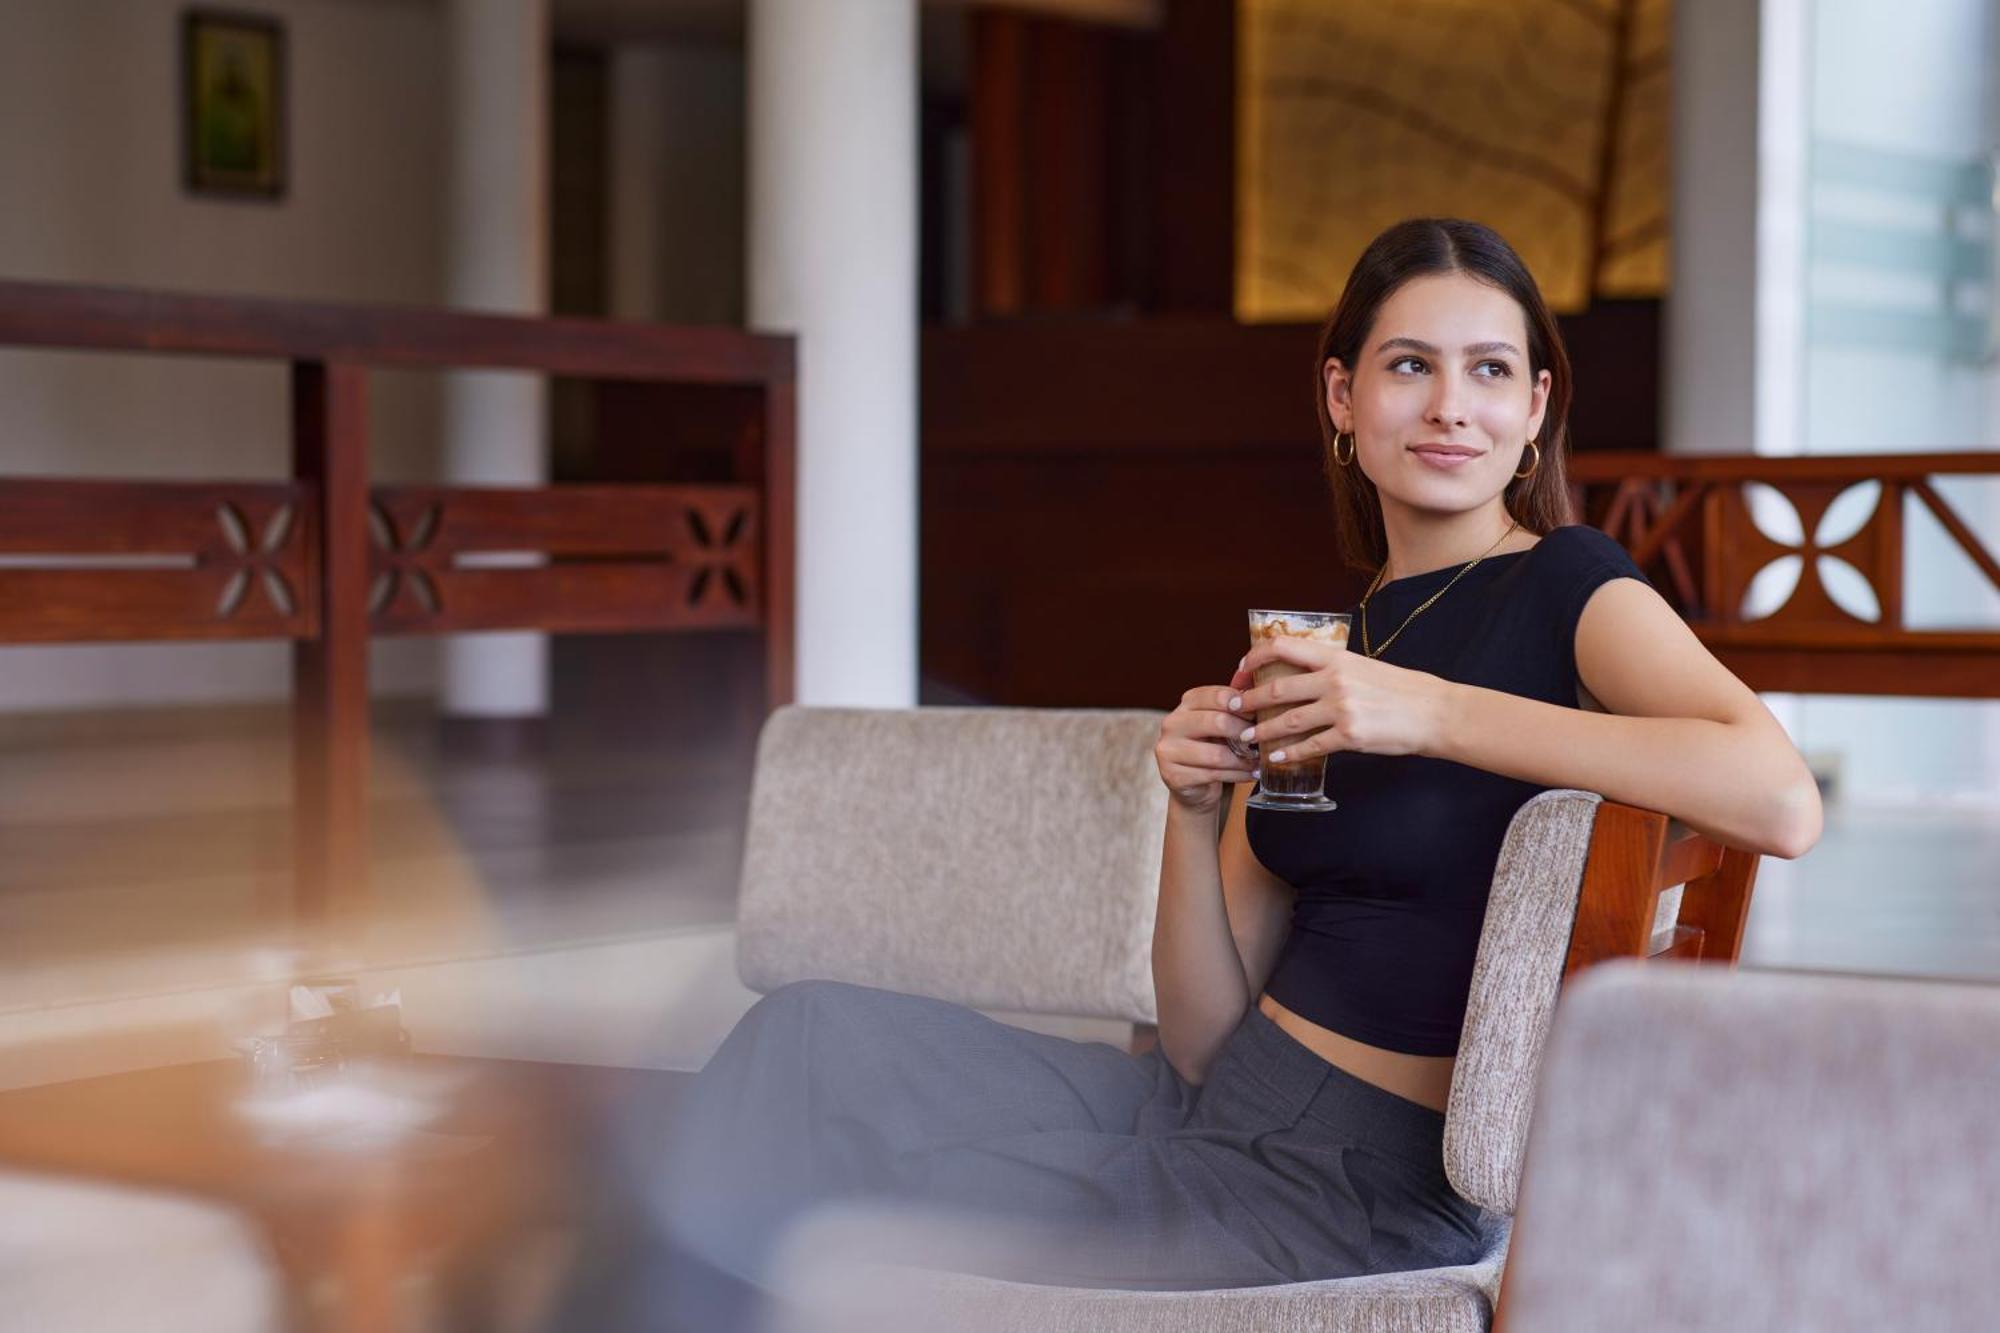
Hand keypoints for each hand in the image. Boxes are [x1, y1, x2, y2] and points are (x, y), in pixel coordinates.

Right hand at [1155, 658, 1260, 813]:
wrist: (1194, 784)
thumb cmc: (1215, 746)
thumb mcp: (1224, 721)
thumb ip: (1237, 703)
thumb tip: (1258, 678)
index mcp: (1186, 703)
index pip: (1218, 695)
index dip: (1244, 705)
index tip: (1261, 716)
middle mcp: (1172, 723)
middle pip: (1217, 722)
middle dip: (1245, 733)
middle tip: (1262, 741)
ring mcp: (1169, 750)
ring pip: (1216, 754)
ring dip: (1244, 760)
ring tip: (1260, 761)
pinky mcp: (1173, 775)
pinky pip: (1213, 775)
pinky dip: (1237, 775)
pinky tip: (1251, 774)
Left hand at [1233, 636, 1458, 762]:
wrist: (1435, 712)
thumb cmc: (1402, 690)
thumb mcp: (1365, 667)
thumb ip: (1335, 669)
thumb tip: (1306, 673)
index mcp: (1337, 658)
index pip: (1284, 648)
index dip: (1255, 657)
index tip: (1241, 669)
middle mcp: (1334, 680)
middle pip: (1277, 689)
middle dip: (1248, 700)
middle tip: (1232, 708)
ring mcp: (1341, 709)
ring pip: (1287, 720)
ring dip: (1262, 730)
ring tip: (1246, 737)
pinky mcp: (1350, 736)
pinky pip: (1310, 746)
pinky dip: (1289, 753)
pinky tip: (1276, 757)